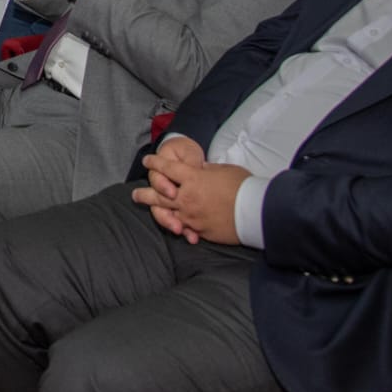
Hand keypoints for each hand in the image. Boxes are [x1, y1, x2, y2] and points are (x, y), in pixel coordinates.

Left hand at [132, 143, 248, 245]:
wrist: (256, 211)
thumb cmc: (243, 186)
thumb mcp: (223, 170)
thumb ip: (206, 171)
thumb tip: (199, 171)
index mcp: (193, 178)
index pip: (168, 168)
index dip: (156, 163)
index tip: (147, 160)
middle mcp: (187, 198)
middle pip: (159, 194)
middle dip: (145, 193)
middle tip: (134, 194)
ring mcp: (192, 216)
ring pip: (167, 213)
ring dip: (155, 211)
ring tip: (148, 211)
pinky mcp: (200, 230)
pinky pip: (184, 228)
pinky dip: (177, 225)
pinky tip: (172, 225)